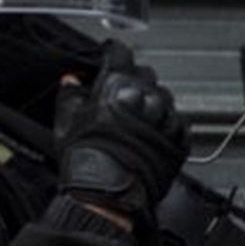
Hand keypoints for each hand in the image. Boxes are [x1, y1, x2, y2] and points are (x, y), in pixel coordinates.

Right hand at [55, 43, 188, 215]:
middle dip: (131, 79)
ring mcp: (166, 116)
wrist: (110, 194)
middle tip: (117, 94)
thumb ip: (69, 96)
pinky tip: (148, 135)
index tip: (110, 53)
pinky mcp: (179, 137)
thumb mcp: (65, 123)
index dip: (113, 51)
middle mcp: (146, 95)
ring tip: (133, 119)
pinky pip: (175, 120)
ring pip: (163, 95)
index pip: (120, 54)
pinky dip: (164, 123)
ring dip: (150, 101)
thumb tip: (71, 83)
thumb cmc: (87, 162)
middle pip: (144, 73)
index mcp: (117, 86)